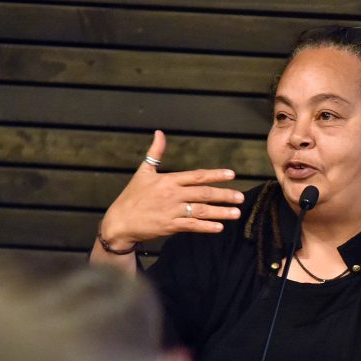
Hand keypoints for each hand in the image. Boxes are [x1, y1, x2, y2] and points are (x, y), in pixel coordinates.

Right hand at [99, 130, 244, 247]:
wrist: (119, 222)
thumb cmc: (132, 196)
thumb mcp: (143, 172)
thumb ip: (155, 153)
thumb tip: (159, 133)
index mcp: (168, 180)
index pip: (196, 176)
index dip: (215, 174)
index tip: (231, 175)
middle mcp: (172, 195)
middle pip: (203, 193)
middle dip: (224, 195)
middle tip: (241, 197)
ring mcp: (171, 211)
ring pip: (200, 211)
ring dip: (220, 212)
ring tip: (236, 213)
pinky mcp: (169, 226)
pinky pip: (191, 226)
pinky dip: (206, 227)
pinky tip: (219, 227)